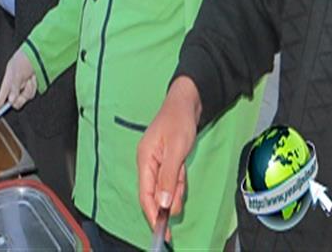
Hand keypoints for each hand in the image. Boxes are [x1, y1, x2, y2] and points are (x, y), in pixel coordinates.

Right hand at [0, 48, 36, 110]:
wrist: (36, 56)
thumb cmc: (22, 60)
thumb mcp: (16, 73)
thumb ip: (14, 87)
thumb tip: (11, 99)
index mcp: (7, 82)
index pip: (1, 95)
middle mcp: (14, 87)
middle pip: (15, 102)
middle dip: (21, 96)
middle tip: (24, 87)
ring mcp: (22, 88)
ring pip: (25, 98)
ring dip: (29, 88)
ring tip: (29, 79)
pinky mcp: (30, 88)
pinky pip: (32, 94)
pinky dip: (33, 86)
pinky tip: (33, 79)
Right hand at [137, 76, 200, 237]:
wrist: (186, 102)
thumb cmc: (178, 121)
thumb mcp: (175, 151)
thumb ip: (168, 177)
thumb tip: (163, 202)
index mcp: (144, 159)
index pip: (145, 192)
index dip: (151, 212)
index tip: (160, 229)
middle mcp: (148, 162)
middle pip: (153, 192)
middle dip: (164, 206)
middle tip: (172, 225)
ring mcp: (158, 161)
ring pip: (164, 186)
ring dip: (175, 192)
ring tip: (182, 192)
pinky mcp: (167, 160)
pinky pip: (171, 178)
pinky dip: (178, 183)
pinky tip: (182, 182)